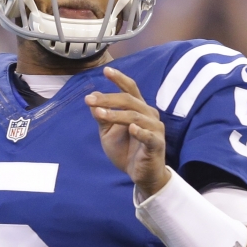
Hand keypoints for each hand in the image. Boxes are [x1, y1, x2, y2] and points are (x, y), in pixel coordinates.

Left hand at [86, 67, 170, 196]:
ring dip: (116, 114)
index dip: (119, 79)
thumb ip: (102, 118)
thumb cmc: (127, 151)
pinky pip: (149, 136)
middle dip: (108, 98)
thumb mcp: (109, 134)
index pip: (130, 89)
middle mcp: (149, 115)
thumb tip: (93, 100)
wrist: (141, 175)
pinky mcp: (157, 144)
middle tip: (89, 100)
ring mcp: (155, 129)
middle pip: (129, 100)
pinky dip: (141, 131)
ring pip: (136, 116)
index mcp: (139, 109)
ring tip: (99, 114)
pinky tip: (132, 128)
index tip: (106, 71)